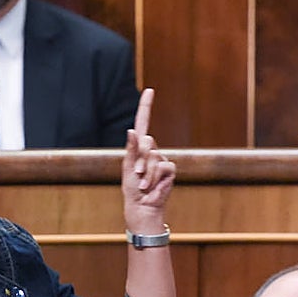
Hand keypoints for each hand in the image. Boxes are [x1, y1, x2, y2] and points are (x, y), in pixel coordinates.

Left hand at [122, 88, 175, 230]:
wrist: (142, 206)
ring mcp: (162, 159)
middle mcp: (151, 150)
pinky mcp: (170, 169)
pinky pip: (163, 166)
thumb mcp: (127, 167)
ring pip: (154, 156)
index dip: (146, 106)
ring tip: (144, 184)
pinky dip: (155, 178)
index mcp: (138, 147)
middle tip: (137, 176)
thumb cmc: (132, 188)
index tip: (149, 90)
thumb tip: (131, 130)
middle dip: (140, 161)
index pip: (143, 122)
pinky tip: (153, 187)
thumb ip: (132, 149)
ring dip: (147, 173)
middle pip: (147, 143)